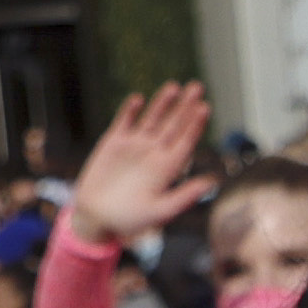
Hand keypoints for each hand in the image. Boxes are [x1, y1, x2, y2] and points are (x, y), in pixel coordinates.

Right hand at [67, 83, 212, 247]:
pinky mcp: (113, 143)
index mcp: (168, 169)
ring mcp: (134, 146)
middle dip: (185, 107)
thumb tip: (212, 182)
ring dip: (162, 103)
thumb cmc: (128, 220)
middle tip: (197, 87)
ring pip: (152, 119)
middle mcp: (154, 153)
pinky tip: (138, 99)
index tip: (205, 108)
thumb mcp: (159, 212)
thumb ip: (184, 196)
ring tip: (174, 87)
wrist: (96, 218)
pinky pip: (124, 122)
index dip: (195, 125)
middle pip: (173, 125)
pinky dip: (130, 111)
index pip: (185, 141)